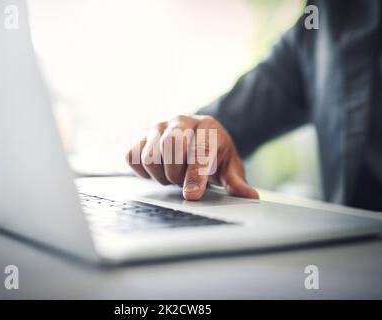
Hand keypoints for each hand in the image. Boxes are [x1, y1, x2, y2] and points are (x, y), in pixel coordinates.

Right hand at [125, 115, 258, 200]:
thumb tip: (250, 196)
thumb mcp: (230, 166)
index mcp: (207, 126)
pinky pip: (132, 157)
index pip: (199, 149)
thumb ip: (236, 181)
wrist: (197, 136)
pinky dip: (143, 171)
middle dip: (176, 172)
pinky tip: (158, 172)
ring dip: (160, 175)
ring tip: (173, 176)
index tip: (192, 195)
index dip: (195, 175)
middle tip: (183, 182)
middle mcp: (180, 122)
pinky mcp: (141, 138)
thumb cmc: (214, 153)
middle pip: (170, 145)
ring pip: (149, 155)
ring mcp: (158, 128)